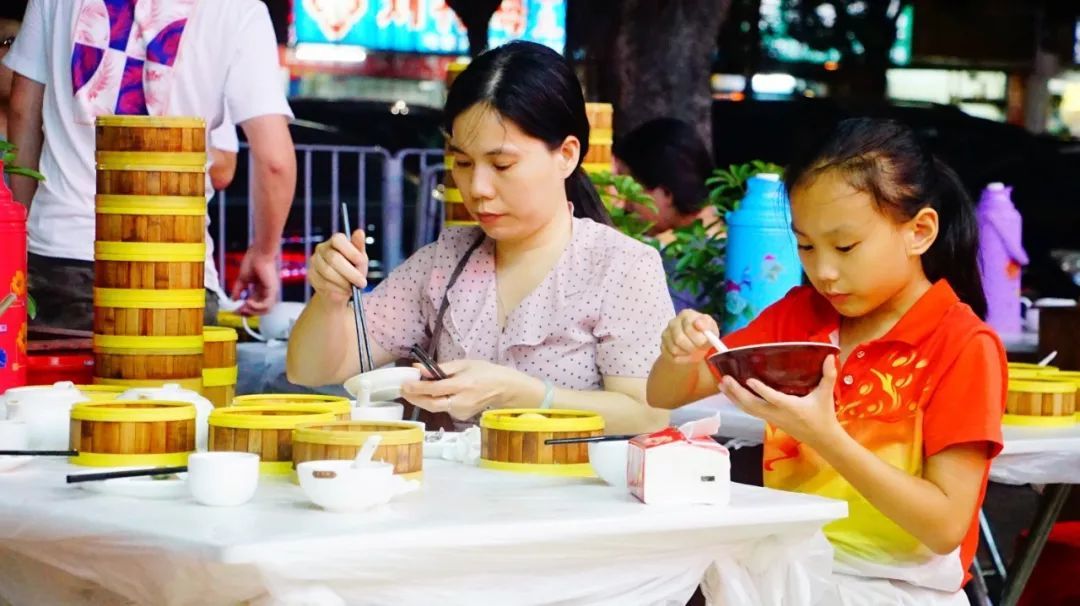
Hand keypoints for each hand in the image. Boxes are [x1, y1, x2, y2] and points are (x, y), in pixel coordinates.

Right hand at [231, 249, 279, 315]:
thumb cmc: (253, 262)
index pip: (255, 305)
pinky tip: (248, 302)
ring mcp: (271, 292)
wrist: (259, 253)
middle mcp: (267, 292)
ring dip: (253, 311)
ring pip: (266, 310)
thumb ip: (238, 290)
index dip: (246, 310)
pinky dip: (257, 306)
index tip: (236, 310)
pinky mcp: (272, 290)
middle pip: (261, 310)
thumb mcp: (242, 280)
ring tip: (244, 307)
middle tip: (239, 311)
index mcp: (261, 290)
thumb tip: (233, 300)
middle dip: (249, 313)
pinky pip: (266, 305)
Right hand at [309, 230, 367, 304]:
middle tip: (362, 283)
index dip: (350, 251)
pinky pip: (323, 283)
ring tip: (353, 288)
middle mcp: (322, 248)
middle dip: (350, 273)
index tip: (361, 262)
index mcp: (335, 240)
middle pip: (333, 258)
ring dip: (344, 283)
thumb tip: (360, 232)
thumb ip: (359, 247)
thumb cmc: (353, 270)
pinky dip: (336, 290)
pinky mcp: (311, 275)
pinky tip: (343, 291)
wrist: (342, 288)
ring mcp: (314, 262)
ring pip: (328, 272)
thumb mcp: (360, 259)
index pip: (338, 240)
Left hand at [400, 360, 543, 420]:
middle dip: (415, 398)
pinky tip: (432, 395)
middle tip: (403, 390)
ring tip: (413, 390)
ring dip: (422, 400)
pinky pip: (443, 409)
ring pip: (436, 408)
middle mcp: (462, 401)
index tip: (405, 384)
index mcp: (463, 385)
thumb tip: (419, 368)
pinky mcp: (461, 417)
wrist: (503, 388)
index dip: (418, 387)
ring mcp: (462, 411)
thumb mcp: (463, 364)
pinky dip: (435, 402)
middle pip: (432, 404)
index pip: (435, 389)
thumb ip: (440, 368)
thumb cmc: (484, 372)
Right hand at [661, 309, 720, 363]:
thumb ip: (707, 325)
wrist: (696, 343)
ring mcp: (666, 334)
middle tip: (699, 349)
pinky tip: (687, 354)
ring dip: (687, 354)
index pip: (688, 328)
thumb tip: (698, 324)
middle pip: (679, 339)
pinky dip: (682, 359)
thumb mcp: (711, 328)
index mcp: (686, 315)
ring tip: (694, 351)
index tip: (705, 342)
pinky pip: (671, 357)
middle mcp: (673, 322)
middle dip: (692, 348)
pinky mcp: (663, 346)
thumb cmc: (704, 334)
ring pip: (674, 349)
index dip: (698, 338)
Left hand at [718, 355, 842, 448]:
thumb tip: (830, 356)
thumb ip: (828, 375)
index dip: (761, 390)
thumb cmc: (823, 415)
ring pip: (748, 409)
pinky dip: (739, 402)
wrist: (821, 438)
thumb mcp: (826, 395)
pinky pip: (750, 411)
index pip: (773, 398)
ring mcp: (771, 418)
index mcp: (791, 407)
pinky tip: (731, 394)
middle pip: (752, 405)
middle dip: (737, 392)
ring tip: (722, 384)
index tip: (749, 380)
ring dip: (734, 397)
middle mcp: (777, 413)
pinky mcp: (768, 419)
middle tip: (726, 379)